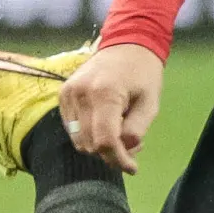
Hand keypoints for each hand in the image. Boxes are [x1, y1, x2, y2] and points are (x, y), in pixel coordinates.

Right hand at [58, 42, 164, 173]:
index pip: (105, 141)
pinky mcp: (63, 94)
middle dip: (111, 153)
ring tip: (119, 132)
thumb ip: (136, 130)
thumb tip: (123, 150)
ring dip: (99, 146)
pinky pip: (72, 128)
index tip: (132, 168)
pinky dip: (88, 134)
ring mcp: (68, 93)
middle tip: (131, 146)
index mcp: (105, 93)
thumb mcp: (150, 103)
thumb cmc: (143, 74)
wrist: (126, 44)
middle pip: (89, 144)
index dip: (118, 159)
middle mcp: (81, 94)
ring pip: (78, 140)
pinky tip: (105, 123)